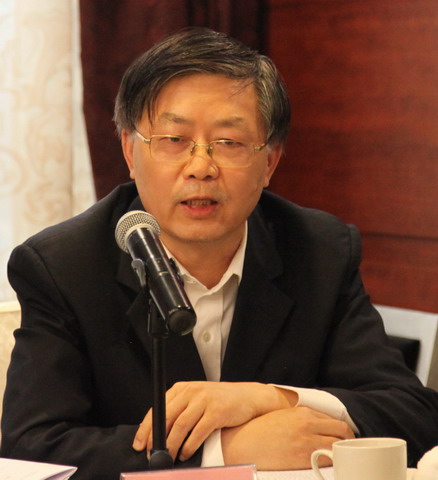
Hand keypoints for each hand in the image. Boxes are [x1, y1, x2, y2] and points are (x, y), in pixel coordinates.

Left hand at [133, 381, 296, 461]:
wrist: (248, 397)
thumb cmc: (221, 401)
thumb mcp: (197, 399)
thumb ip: (180, 410)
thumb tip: (159, 435)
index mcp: (183, 388)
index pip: (158, 408)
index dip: (145, 428)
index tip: (139, 444)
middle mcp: (192, 391)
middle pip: (166, 417)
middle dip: (156, 440)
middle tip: (152, 455)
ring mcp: (205, 400)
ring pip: (180, 426)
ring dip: (171, 445)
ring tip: (168, 458)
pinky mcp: (217, 411)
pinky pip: (198, 432)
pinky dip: (189, 446)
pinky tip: (186, 454)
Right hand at [222, 406, 354, 469]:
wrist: (244, 444)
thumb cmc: (261, 431)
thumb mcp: (283, 417)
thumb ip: (302, 418)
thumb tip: (319, 426)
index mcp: (303, 412)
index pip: (333, 419)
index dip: (342, 430)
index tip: (344, 437)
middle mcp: (308, 424)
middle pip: (342, 431)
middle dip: (349, 440)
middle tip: (349, 448)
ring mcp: (307, 442)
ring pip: (338, 446)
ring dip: (343, 452)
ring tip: (343, 458)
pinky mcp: (303, 458)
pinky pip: (328, 461)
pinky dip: (334, 463)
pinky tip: (332, 466)